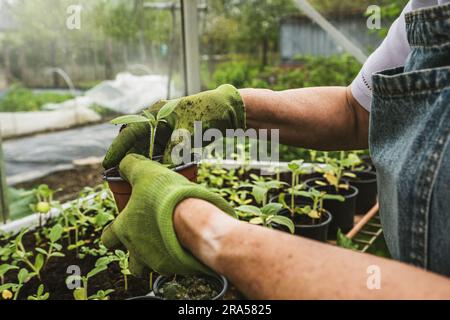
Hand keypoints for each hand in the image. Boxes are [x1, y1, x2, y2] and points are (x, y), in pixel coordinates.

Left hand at [101, 154, 234, 275]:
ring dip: (158, 258)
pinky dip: (178, 258)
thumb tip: (123, 162)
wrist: (191, 219)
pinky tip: (187, 246)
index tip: (122, 225)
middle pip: (131, 264)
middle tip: (149, 240)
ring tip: (170, 244)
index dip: (112, 233)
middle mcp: (136, 249)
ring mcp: (155, 261)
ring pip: (152, 267)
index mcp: (124, 228)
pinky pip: (174, 267)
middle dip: (137, 255)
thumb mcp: (145, 172)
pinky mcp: (175, 268)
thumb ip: (131, 166)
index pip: (107, 238)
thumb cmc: (165, 196)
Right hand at [102, 84, 245, 168]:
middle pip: (137, 142)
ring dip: (143, 162)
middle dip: (128, 158)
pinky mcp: (177, 137)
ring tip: (132, 179)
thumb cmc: (208, 114)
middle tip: (117, 177)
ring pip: (149, 149)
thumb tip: (160, 171)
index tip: (107, 164)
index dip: (118, 149)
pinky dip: (158, 163)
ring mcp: (167, 129)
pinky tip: (154, 174)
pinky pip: (162, 152)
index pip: (131, 132)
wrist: (230, 110)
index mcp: (156, 113)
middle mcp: (158, 120)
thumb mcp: (189, 133)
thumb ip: (173, 151)